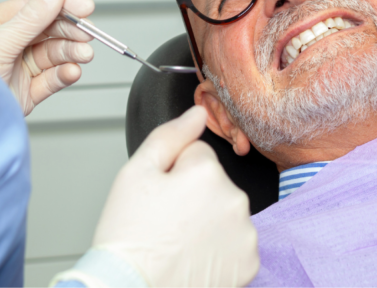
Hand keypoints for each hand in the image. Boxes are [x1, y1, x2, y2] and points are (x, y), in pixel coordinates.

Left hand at [0, 0, 94, 115]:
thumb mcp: (0, 41)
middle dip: (69, 33)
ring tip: (83, 55)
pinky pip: (51, 79)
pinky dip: (64, 74)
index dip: (60, 6)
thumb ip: (33, 16)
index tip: (84, 6)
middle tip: (87, 34)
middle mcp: (5, 46)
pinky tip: (72, 71)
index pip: (32, 9)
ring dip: (70, 53)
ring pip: (52, 55)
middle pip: (47, 32)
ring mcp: (17, 69)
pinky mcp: (26, 93)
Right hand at [90, 106, 259, 286]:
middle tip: (164, 222)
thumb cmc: (127, 239)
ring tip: (177, 243)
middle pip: (214, 183)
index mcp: (208, 173)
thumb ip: (170, 135)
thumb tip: (197, 112)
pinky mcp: (249, 264)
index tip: (158, 197)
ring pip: (225, 213)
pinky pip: (236, 244)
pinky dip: (220, 251)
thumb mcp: (135, 173)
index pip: (197, 154)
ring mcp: (245, 235)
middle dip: (193, 196)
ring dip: (207, 222)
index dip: (172, 173)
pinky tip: (194, 259)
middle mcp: (235, 200)